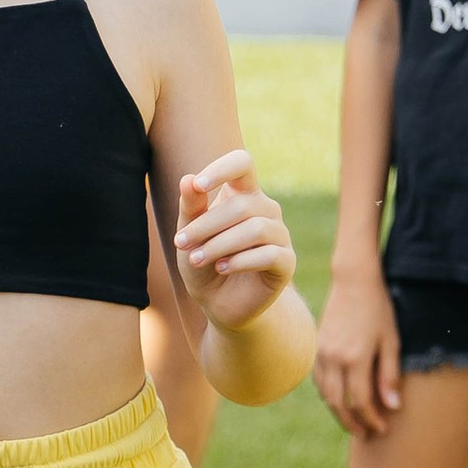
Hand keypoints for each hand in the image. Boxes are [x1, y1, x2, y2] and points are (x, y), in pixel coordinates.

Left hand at [172, 152, 296, 335]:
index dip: (222, 169)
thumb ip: (190, 207)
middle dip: (206, 224)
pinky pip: (269, 254)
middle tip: (181, 242)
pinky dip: (241, 261)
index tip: (199, 185)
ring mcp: (280, 235)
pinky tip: (222, 268)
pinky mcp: (286, 262)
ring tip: (196, 259)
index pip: (242, 163)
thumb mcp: (188, 235)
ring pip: (255, 229)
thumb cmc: (202, 262)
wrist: (218, 303)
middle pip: (242, 204)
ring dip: (219, 244)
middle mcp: (266, 209)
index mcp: (242, 194)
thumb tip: (187, 179)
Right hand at [313, 263, 402, 438]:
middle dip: (352, 423)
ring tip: (354, 422)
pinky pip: (319, 380)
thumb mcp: (391, 341)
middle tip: (367, 435)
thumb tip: (392, 407)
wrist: (353, 281)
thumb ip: (389, 375)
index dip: (372, 419)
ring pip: (325, 394)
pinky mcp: (316, 348)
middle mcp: (334, 358)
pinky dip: (329, 395)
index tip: (383, 429)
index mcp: (356, 358)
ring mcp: (322, 353)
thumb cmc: (378, 309)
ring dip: (339, 412)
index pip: (362, 401)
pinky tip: (341, 399)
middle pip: (339, 403)